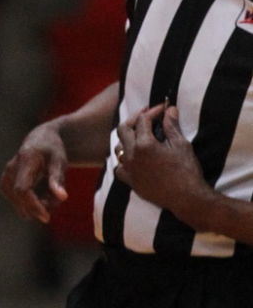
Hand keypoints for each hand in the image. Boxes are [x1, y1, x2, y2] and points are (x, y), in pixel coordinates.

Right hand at [0, 121, 69, 223]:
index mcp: (25, 160)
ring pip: (18, 202)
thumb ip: (58, 179)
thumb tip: (62, 197)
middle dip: (37, 207)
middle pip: (19, 198)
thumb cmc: (52, 150)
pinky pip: (17, 201)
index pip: (22, 189)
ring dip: (34, 206)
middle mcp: (11, 168)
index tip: (47, 218)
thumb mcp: (59, 161)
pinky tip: (40, 195)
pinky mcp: (5, 183)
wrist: (41, 139)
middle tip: (55, 201)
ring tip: (49, 194)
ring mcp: (6, 175)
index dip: (33, 205)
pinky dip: (29, 203)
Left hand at [114, 104, 212, 226]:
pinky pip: (119, 168)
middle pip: (124, 129)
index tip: (163, 109)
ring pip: (119, 148)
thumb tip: (170, 109)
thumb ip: (171, 126)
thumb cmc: (186, 171)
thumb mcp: (181, 145)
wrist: (187, 199)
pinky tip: (133, 158)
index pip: (143, 120)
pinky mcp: (131, 182)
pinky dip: (124, 160)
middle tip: (147, 116)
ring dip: (127, 139)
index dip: (153, 111)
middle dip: (135, 119)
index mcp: (144, 144)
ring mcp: (129, 170)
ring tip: (139, 135)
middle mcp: (132, 156)